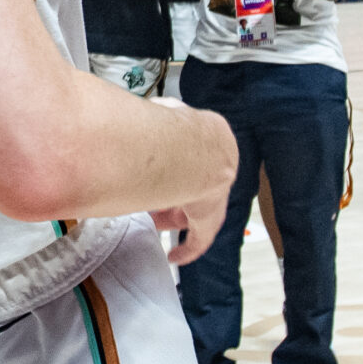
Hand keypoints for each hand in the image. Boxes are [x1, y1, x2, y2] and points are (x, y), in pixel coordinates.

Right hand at [152, 103, 237, 266]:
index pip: (195, 162)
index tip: (165, 174)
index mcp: (205, 149)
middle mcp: (212, 176)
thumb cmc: (178, 128)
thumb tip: (150, 107)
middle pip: (192, 190)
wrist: (197, 149)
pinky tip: (174, 257)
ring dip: (172, 218)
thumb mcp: (169, 112)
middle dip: (170, 196)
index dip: (177, 169)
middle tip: (152, 201)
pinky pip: (198, 241)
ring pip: (191, 213)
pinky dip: (186, 250)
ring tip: (154, 223)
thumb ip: (162, 112)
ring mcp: (211, 199)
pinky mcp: (208, 220)